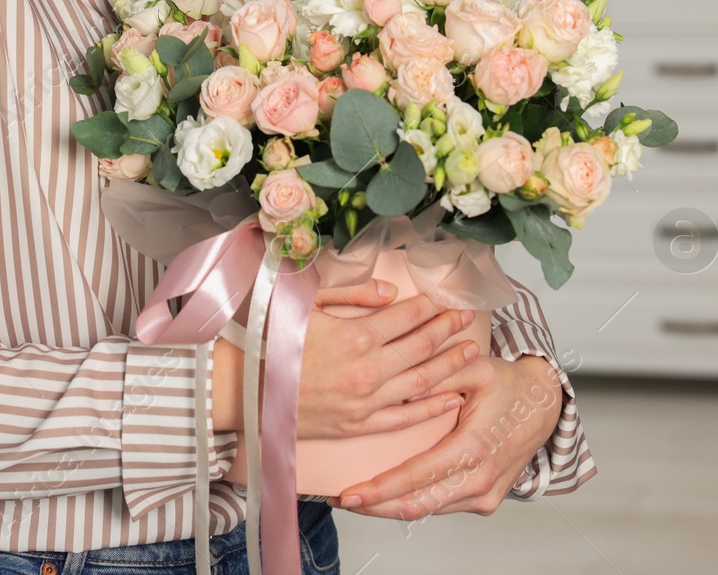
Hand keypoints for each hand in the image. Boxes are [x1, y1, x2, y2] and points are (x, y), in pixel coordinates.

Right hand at [212, 281, 478, 438]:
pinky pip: (405, 417)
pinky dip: (432, 408)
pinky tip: (452, 397)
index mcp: (356, 335)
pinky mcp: (358, 425)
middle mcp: (368, 369)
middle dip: (448, 330)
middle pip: (421, 346)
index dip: (431, 307)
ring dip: (450, 365)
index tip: (447, 299)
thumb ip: (352, 294)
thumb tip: (391, 293)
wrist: (246, 390)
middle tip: (467, 319)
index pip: (407, 317)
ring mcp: (366, 401)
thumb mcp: (306, 302)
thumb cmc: (271, 342)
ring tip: (472, 352)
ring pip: (421, 381)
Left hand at [334, 353, 563, 519]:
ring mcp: (484, 494)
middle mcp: (480, 479)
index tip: (349, 493)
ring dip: (391, 506)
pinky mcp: (485, 499)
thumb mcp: (476, 368)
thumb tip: (402, 383)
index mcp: (474, 449)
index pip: (417, 478)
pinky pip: (443, 506)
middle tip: (340, 497)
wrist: (545, 407)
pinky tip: (390, 493)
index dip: (380, 489)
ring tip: (358, 496)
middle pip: (417, 505)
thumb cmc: (509, 386)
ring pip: (428, 510)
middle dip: (375, 506)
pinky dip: (414, 502)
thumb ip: (439, 374)